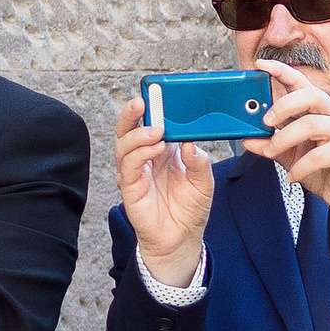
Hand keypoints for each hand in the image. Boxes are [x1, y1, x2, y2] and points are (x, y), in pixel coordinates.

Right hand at [114, 94, 214, 285]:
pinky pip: (128, 166)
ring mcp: (135, 172)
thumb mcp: (204, 182)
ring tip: (156, 130)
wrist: (182, 238)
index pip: (152, 124)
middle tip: (142, 101)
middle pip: (130, 129)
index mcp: (163, 151)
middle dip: (132, 113)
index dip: (152, 109)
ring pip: (125, 145)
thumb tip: (189, 142)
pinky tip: (153, 148)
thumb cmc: (190, 207)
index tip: (157, 93)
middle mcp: (145, 158)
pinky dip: (139, 154)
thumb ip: (198, 162)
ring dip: (138, 133)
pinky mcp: (130, 188)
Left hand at [247, 61, 329, 230]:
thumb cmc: (321, 168)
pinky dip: (300, 167)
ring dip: (284, 139)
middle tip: (265, 122)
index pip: (301, 83)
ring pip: (310, 124)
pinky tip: (292, 176)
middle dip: (282, 106)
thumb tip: (247, 138)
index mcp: (320, 108)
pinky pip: (319, 154)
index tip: (261, 65)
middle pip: (309, 96)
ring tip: (272, 152)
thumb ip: (270, 144)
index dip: (282, 71)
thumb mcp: (289, 154)